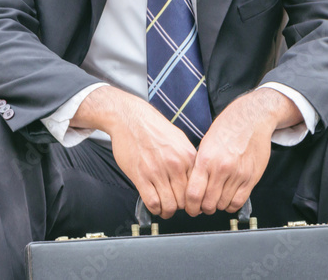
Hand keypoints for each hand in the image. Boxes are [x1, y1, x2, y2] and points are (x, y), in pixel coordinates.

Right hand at [72, 86, 195, 218]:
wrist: (130, 117)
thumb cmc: (152, 127)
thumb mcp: (179, 139)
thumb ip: (188, 158)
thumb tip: (195, 177)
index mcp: (187, 156)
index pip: (198, 188)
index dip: (194, 200)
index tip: (190, 203)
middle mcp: (175, 165)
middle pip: (185, 200)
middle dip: (182, 207)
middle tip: (176, 206)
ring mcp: (157, 171)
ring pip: (170, 204)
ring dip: (168, 211)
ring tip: (165, 209)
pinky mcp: (140, 175)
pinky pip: (153, 202)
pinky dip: (155, 209)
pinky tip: (154, 206)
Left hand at [183, 88, 295, 215]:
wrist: (250, 119)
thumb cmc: (226, 129)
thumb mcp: (205, 144)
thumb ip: (199, 165)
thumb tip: (192, 187)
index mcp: (205, 159)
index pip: (193, 193)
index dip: (189, 206)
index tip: (190, 208)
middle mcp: (221, 168)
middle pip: (208, 203)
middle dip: (203, 208)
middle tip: (202, 206)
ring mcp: (237, 174)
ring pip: (223, 204)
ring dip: (217, 206)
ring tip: (215, 200)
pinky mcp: (251, 178)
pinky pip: (238, 201)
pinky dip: (231, 205)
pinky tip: (227, 199)